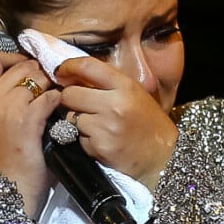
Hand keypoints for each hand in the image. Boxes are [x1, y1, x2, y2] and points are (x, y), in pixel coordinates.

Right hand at [0, 50, 59, 217]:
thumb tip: (31, 82)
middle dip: (40, 72)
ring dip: (51, 85)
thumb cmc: (4, 163)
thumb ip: (4, 102)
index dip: (11, 56)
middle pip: (21, 64)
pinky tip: (59, 113)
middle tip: (50, 86)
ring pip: (37, 76)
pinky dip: (59, 102)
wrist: (5, 193)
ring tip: (56, 98)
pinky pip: (49, 97)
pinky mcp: (26, 120)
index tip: (25, 69)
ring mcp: (7, 108)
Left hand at [55, 57, 177, 191]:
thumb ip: (108, 83)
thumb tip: (74, 75)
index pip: (88, 66)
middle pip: (70, 94)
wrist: (162, 157)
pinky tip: (101, 140)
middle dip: (69, 98)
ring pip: (70, 117)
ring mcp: (105, 127)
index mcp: (125, 87)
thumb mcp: (135, 94)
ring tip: (96, 125)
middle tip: (78, 103)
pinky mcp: (99, 147)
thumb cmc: (148, 123)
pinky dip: (84, 139)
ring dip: (77, 120)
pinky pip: (78, 137)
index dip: (68, 66)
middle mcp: (114, 105)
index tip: (61, 71)